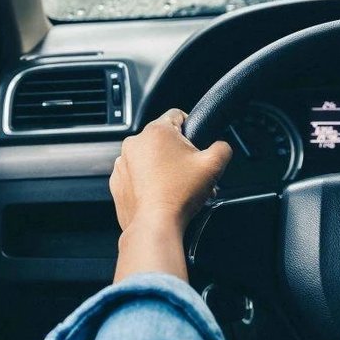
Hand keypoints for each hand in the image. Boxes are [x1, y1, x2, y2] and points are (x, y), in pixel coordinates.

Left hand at [110, 108, 231, 282]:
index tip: (195, 143)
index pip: (177, 115)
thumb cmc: (179, 195)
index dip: (191, 127)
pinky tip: (160, 194)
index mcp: (157, 131)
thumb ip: (222, 147)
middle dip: (178, 153)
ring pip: (148, 158)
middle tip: (189, 172)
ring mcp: (122, 162)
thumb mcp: (213, 166)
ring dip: (162, 167)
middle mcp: (135, 143)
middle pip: (163, 140)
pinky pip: (135, 175)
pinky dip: (146, 181)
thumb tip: (221, 146)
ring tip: (176, 186)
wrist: (155, 225)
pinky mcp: (117, 181)